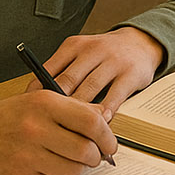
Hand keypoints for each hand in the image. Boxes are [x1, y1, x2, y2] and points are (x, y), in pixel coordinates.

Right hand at [0, 90, 117, 174]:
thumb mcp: (44, 100)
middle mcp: (35, 130)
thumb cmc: (14, 117)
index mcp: (45, 105)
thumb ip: (77, 108)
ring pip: (74, 172)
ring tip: (72, 159)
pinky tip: (54, 166)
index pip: (91, 122)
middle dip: (96, 156)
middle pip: (86, 151)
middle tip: (94, 154)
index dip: (107, 136)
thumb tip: (107, 118)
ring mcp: (26, 157)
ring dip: (79, 168)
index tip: (110, 143)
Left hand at [29, 26, 163, 116]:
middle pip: (68, 80)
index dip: (38, 94)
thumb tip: (36, 99)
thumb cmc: (104, 54)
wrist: (141, 42)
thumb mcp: (80, 53)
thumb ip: (61, 71)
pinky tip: (98, 124)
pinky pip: (114, 96)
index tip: (32, 112)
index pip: (49, 70)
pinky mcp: (131, 74)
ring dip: (79, 112)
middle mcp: (93, 50)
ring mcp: (113, 61)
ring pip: (90, 89)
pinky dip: (104, 112)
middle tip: (48, 126)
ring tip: (71, 131)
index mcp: (75, 45)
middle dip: (57, 105)